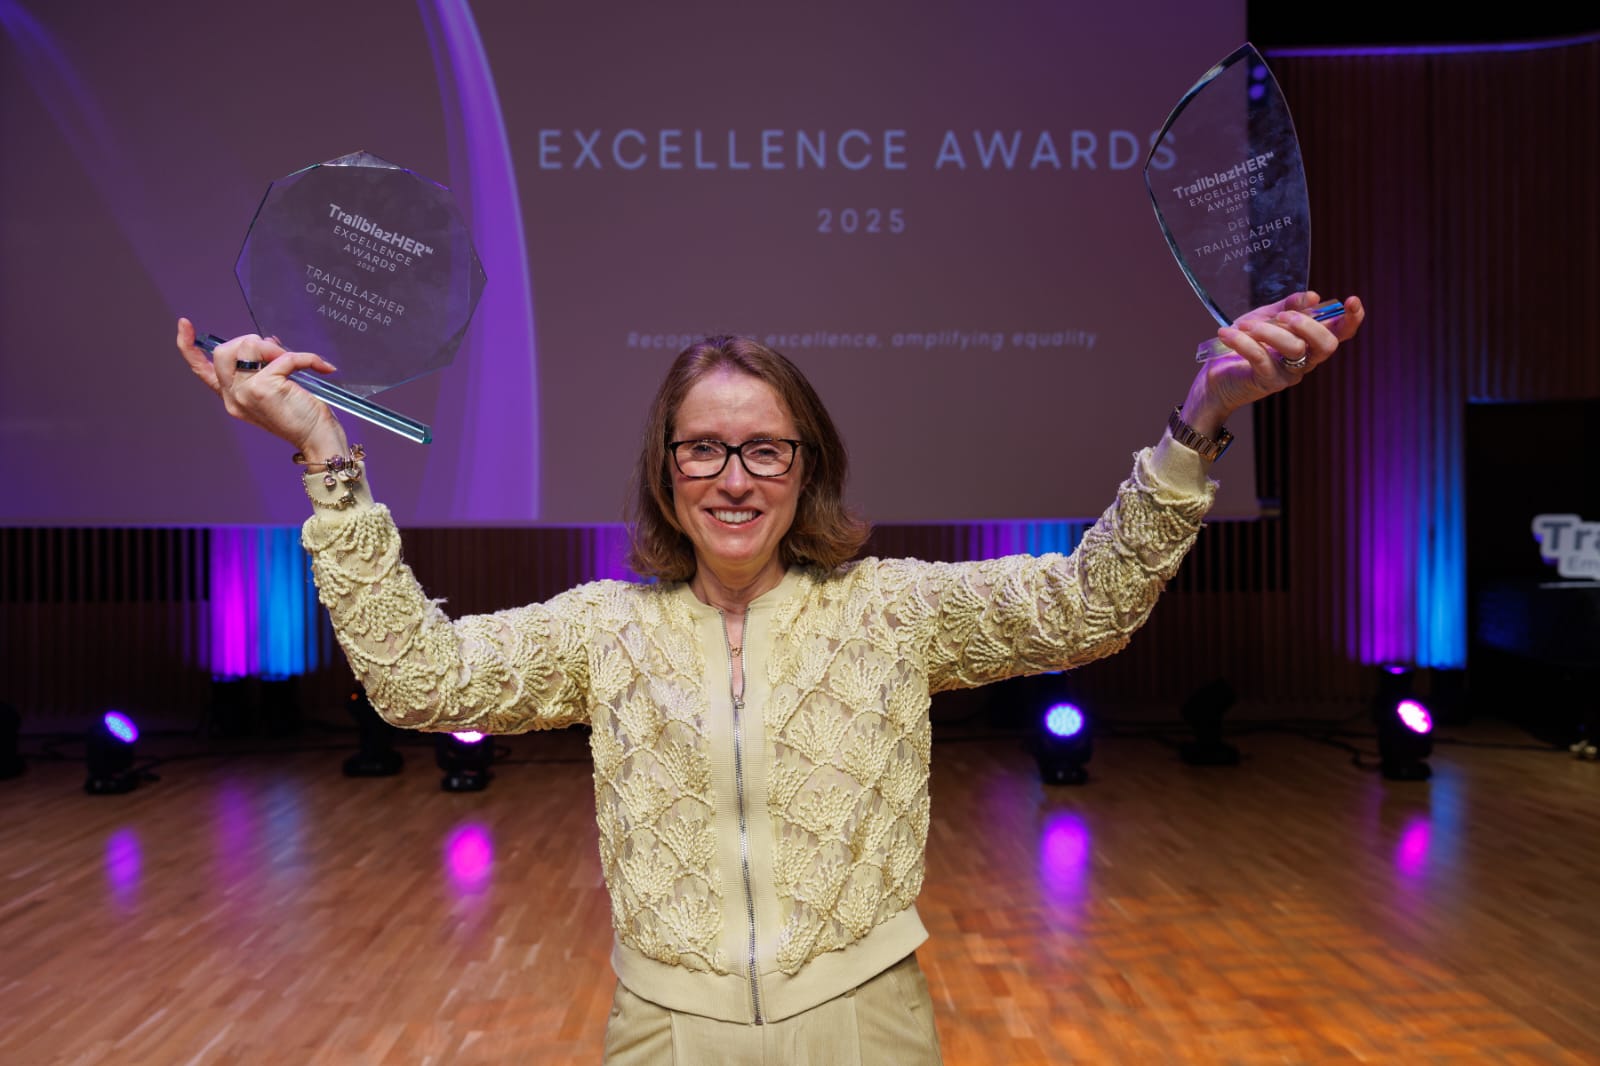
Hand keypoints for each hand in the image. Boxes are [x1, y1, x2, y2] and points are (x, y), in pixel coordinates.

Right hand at [175, 318, 348, 456]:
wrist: (320, 442)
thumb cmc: (304, 418)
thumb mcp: (276, 391)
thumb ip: (264, 368)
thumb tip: (268, 342)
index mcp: (232, 398)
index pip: (201, 371)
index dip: (188, 346)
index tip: (184, 324)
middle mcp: (233, 397)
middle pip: (224, 350)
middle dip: (252, 342)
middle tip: (279, 355)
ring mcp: (245, 393)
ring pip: (249, 346)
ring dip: (277, 348)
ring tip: (300, 363)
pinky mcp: (263, 388)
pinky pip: (284, 357)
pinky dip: (306, 358)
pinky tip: (322, 367)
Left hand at [1178, 291, 1364, 435]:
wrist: (1215, 375)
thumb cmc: (1243, 344)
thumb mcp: (1264, 318)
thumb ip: (1286, 306)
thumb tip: (1312, 296)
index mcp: (1309, 341)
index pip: (1341, 332)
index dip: (1352, 319)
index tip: (1352, 301)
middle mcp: (1305, 360)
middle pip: (1327, 345)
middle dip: (1309, 324)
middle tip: (1283, 315)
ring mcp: (1289, 374)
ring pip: (1295, 349)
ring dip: (1269, 331)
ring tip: (1244, 324)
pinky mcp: (1267, 382)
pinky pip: (1261, 358)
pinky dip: (1244, 342)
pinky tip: (1227, 333)